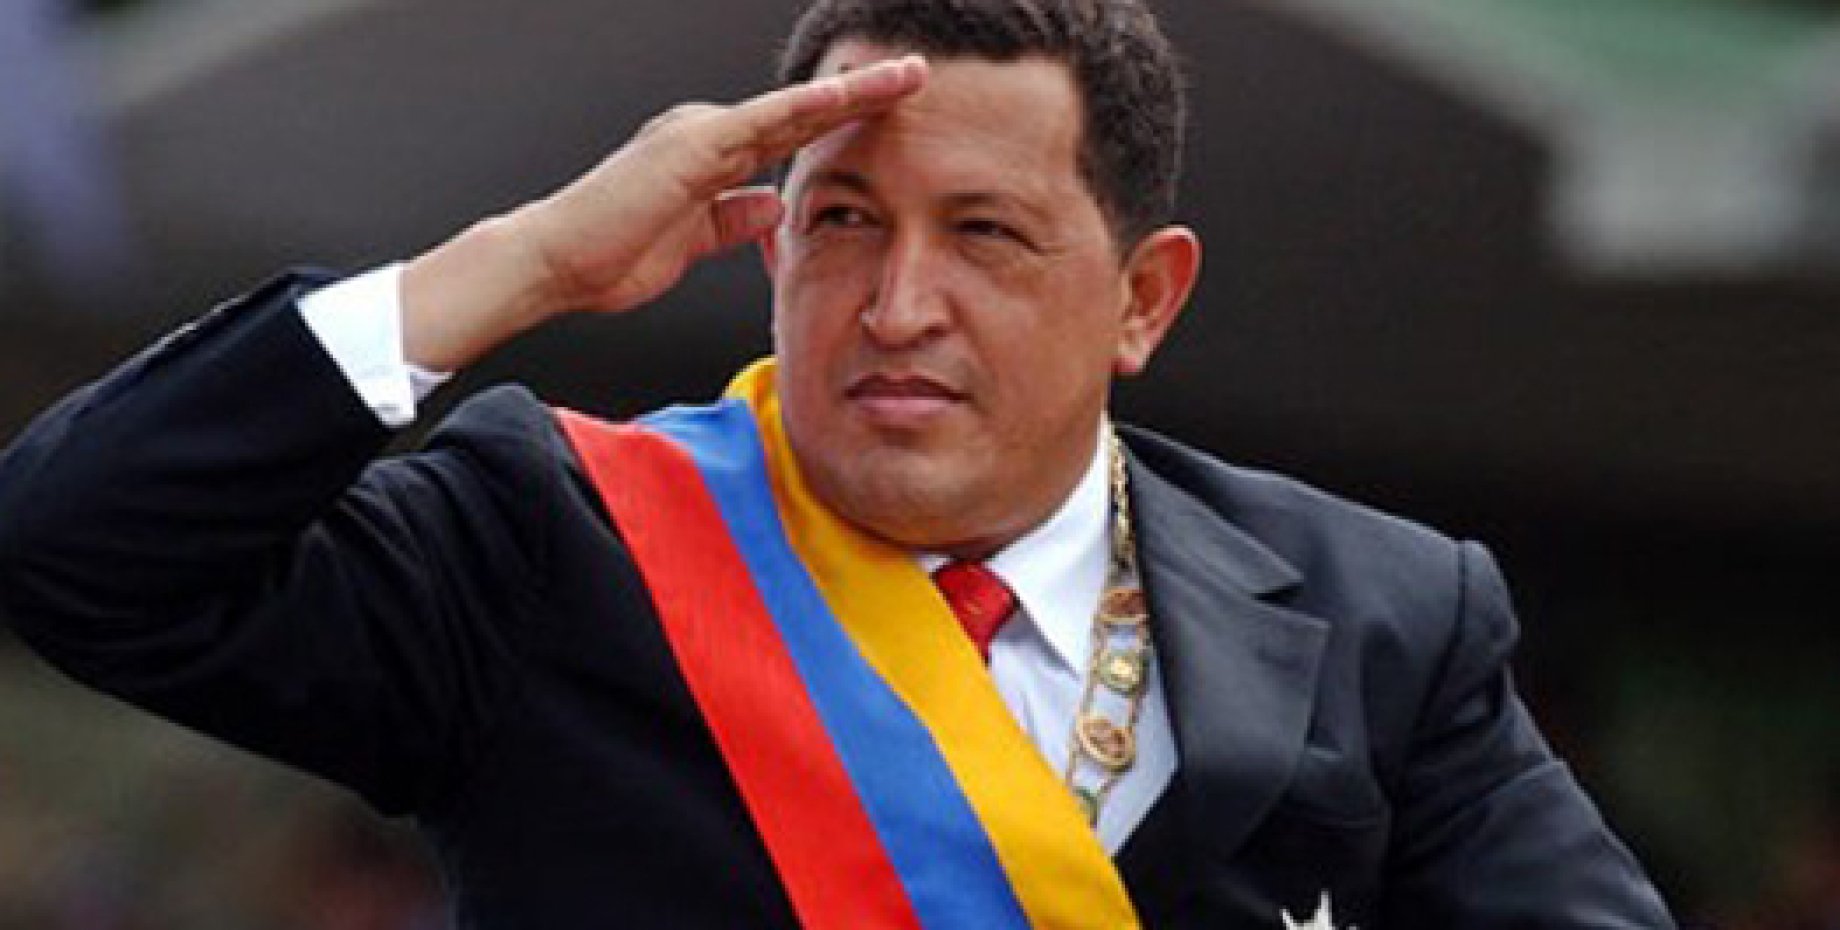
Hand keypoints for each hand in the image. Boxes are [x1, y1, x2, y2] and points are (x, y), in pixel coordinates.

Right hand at [401, 56, 927, 369]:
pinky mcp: (695, 145)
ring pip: (795, 107)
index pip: (788, 136)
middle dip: (861, 96)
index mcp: (708, 158)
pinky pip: (766, 121)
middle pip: (802, 113)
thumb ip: (732, 222)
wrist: (557, 262)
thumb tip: (773, 208)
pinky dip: (812, 107)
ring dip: (854, 92)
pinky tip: (850, 95)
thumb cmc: (610, 257)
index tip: (889, 114)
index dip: (840, 123)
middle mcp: (709, 134)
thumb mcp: (693, 245)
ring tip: (908, 76)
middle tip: (916, 76)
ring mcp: (703, 134)